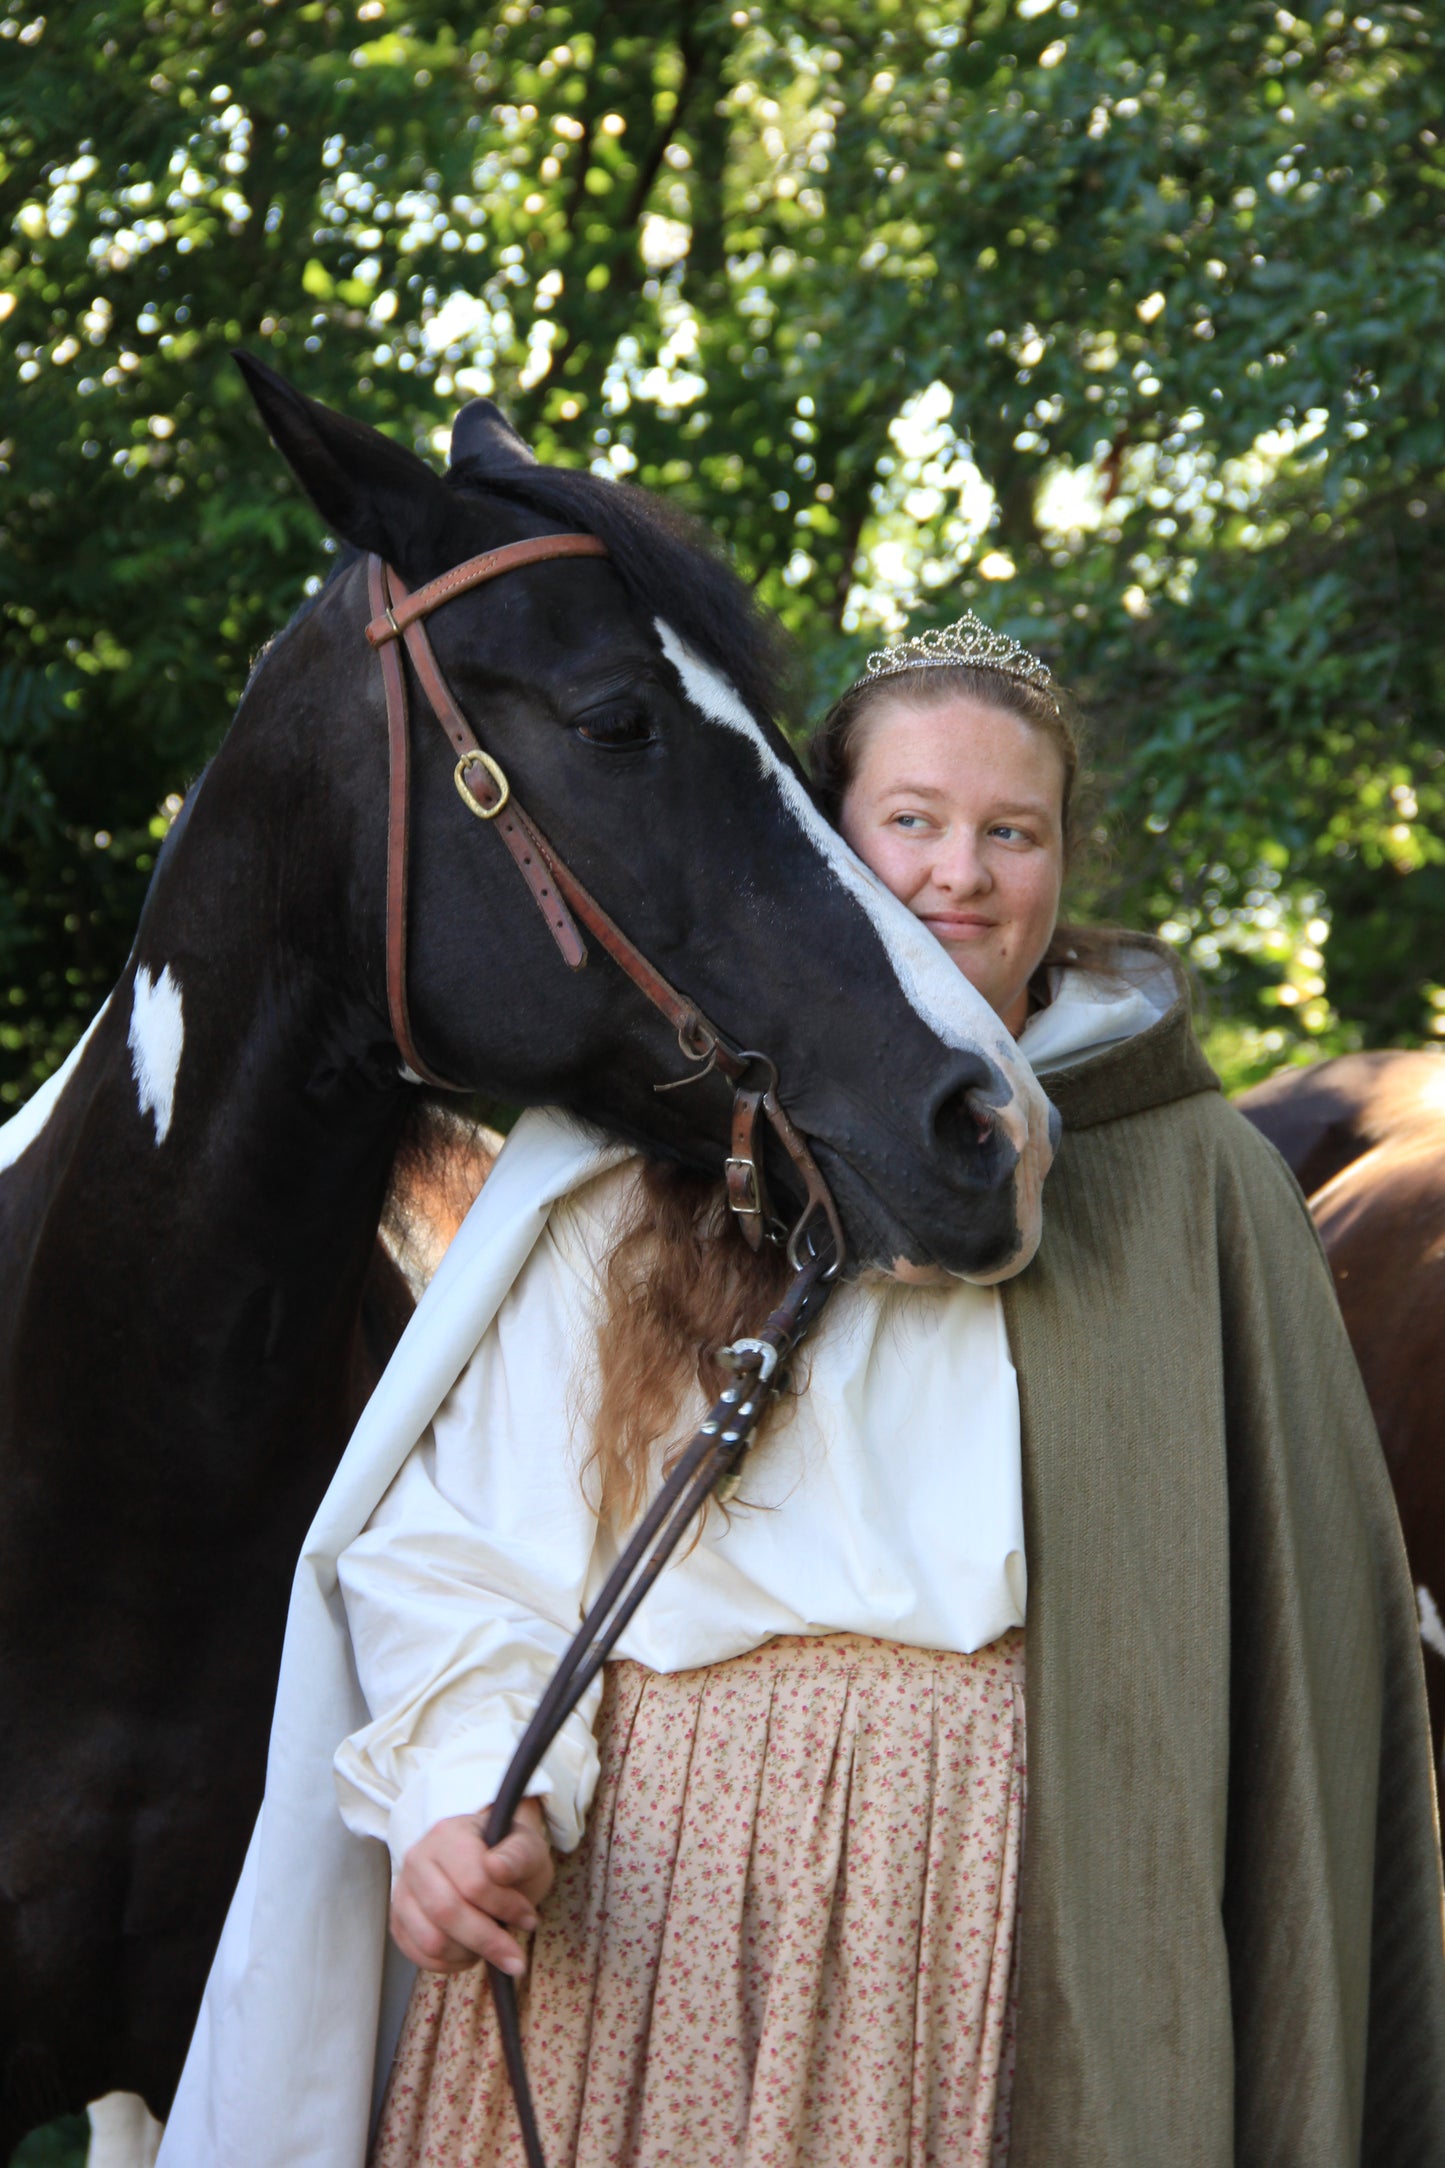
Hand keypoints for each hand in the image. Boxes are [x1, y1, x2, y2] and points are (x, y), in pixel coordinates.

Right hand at [390, 1796, 553, 1976]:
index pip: (472, 1881)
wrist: (489, 1861)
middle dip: (487, 1941)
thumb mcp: (526, 1848)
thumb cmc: (508, 1857)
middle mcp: (418, 1859)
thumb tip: (496, 1868)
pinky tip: (470, 1952)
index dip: (504, 1907)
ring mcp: (403, 1891)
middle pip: (446, 1912)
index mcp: (449, 1834)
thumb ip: (517, 1856)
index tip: (529, 1919)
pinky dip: (449, 1965)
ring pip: (430, 1940)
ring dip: (467, 1953)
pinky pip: (419, 1956)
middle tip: (516, 1957)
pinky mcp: (399, 1921)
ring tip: (489, 1946)